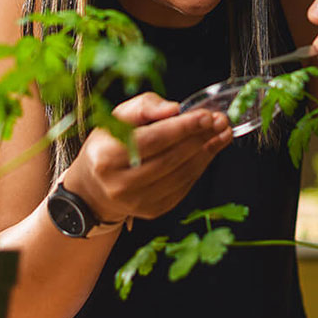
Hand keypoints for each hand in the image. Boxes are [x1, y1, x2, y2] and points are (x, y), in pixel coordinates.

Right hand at [61, 92, 231, 222]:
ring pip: (181, 175)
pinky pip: (183, 187)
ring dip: (206, 153)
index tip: (206, 115)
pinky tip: (209, 151)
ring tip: (221, 134)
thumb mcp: (118, 117)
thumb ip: (145, 107)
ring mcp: (136, 201)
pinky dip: (199, 167)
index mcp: (106, 157)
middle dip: (199, 138)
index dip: (182, 127)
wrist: (95, 185)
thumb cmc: (110, 144)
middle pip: (170, 159)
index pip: (152, 140)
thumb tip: (174, 109)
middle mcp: (119, 184)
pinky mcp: (152, 211)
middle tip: (221, 122)